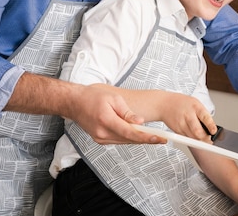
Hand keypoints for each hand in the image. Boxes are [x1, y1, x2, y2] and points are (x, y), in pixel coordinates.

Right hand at [5, 74, 163, 144]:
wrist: (74, 103)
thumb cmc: (93, 96)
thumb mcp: (113, 98)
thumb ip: (127, 112)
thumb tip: (140, 122)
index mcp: (106, 120)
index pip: (130, 133)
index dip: (146, 137)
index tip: (159, 138)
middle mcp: (103, 133)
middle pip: (129, 139)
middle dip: (146, 139)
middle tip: (162, 138)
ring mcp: (100, 138)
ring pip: (124, 141)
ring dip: (138, 139)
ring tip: (153, 136)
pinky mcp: (100, 139)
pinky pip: (118, 140)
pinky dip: (128, 137)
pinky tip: (137, 134)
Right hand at [157, 92, 215, 141]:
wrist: (164, 104)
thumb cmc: (182, 103)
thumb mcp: (195, 104)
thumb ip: (203, 115)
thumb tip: (211, 129)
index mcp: (195, 107)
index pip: (205, 117)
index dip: (210, 126)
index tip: (214, 132)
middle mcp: (188, 115)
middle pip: (197, 132)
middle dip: (205, 138)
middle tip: (209, 139)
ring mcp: (181, 124)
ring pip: (192, 138)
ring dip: (199, 140)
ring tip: (202, 138)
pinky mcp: (176, 130)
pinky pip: (186, 138)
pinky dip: (191, 139)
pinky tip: (193, 135)